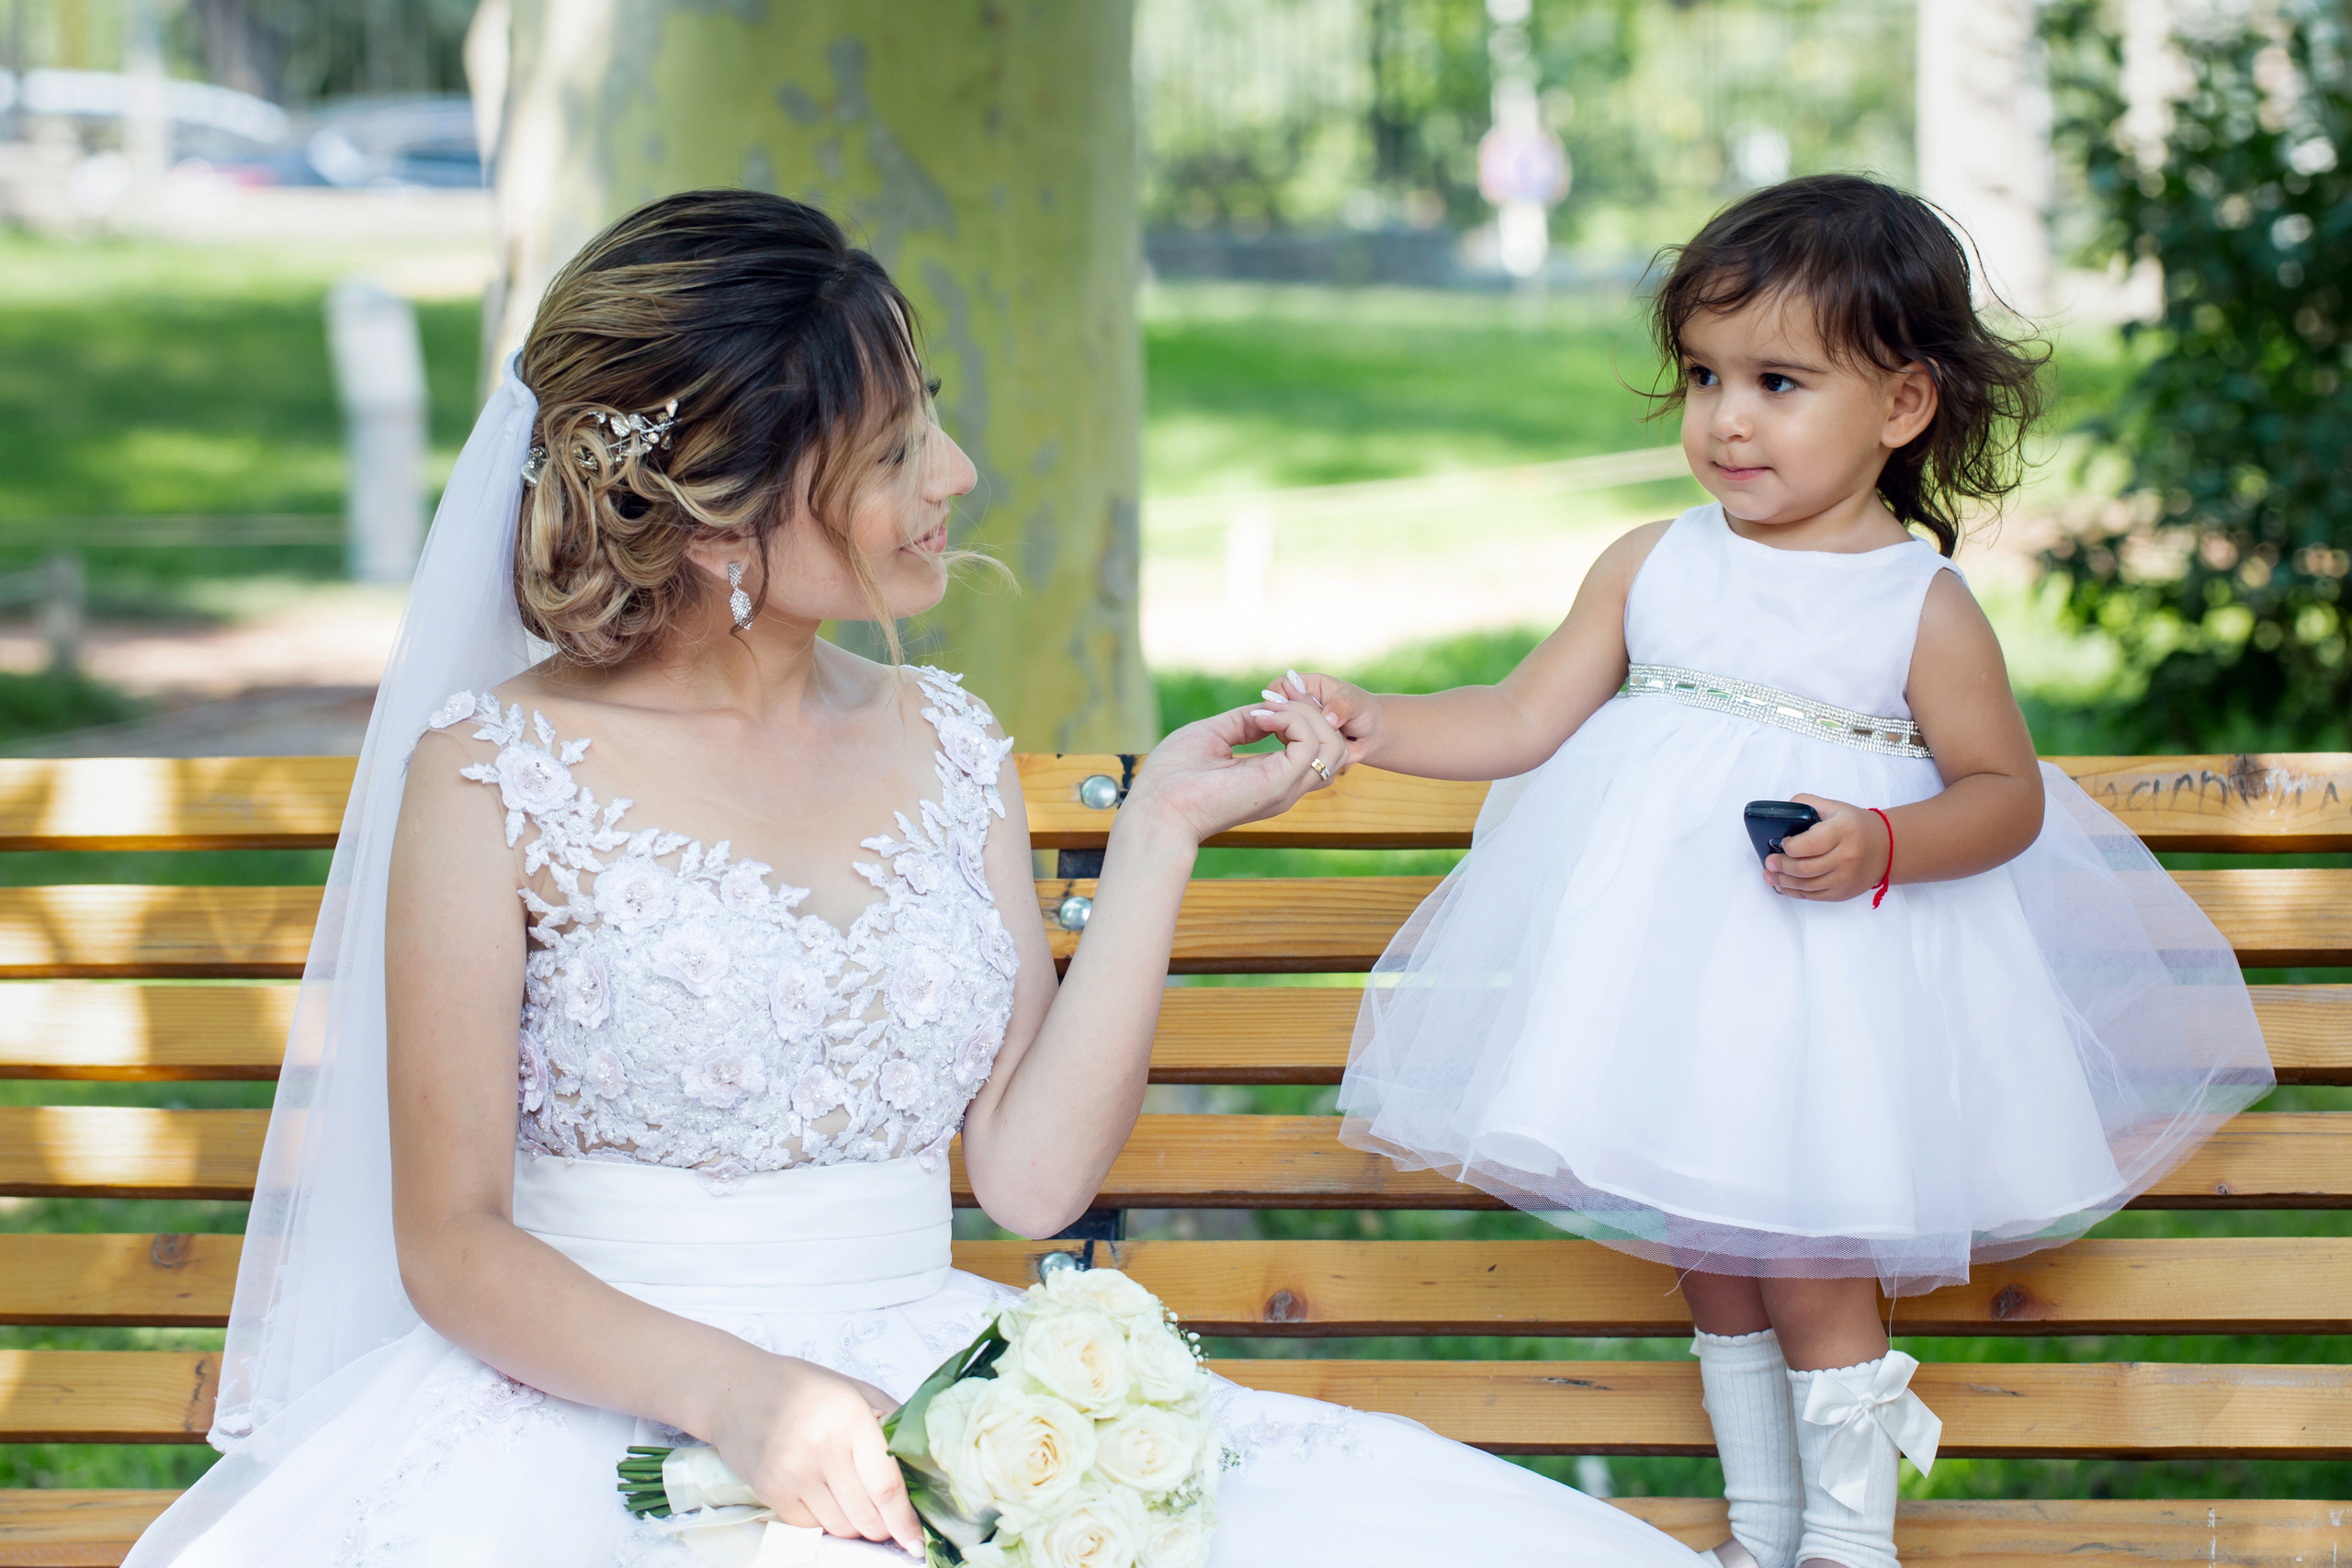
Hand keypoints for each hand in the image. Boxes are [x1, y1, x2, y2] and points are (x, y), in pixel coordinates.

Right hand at [704, 1353, 920, 1553]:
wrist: (737, 1390)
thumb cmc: (802, 1388)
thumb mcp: (855, 1390)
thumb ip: (891, 1422)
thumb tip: (923, 1462)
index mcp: (851, 1418)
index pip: (887, 1486)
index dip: (906, 1521)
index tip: (917, 1541)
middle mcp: (822, 1448)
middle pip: (867, 1517)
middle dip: (884, 1527)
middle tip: (887, 1519)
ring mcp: (792, 1473)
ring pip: (841, 1528)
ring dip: (855, 1525)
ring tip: (853, 1502)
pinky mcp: (770, 1491)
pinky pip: (811, 1527)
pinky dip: (825, 1521)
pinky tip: (823, 1497)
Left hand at [1121, 698, 1349, 847]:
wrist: (1156, 808)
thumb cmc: (1173, 777)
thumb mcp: (1214, 735)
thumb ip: (1245, 722)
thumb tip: (1270, 707)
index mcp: (1271, 777)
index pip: (1316, 747)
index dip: (1304, 715)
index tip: (1271, 698)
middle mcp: (1285, 785)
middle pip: (1334, 746)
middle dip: (1312, 712)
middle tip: (1273, 702)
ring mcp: (1285, 787)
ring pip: (1332, 744)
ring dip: (1306, 714)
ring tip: (1268, 710)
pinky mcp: (1278, 784)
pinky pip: (1311, 743)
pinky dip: (1291, 720)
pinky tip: (1261, 718)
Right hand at [1258, 668, 1381, 768]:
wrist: (1371, 736)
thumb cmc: (1364, 711)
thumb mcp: (1356, 703)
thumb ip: (1341, 706)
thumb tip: (1328, 717)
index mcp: (1309, 686)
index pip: (1283, 684)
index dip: (1279, 696)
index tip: (1283, 709)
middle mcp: (1300, 705)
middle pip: (1277, 709)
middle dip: (1284, 719)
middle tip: (1299, 729)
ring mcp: (1299, 725)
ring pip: (1282, 730)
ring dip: (1294, 737)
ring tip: (1314, 740)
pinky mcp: (1302, 745)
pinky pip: (1294, 749)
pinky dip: (1300, 751)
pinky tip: (1316, 751)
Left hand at [1765, 794, 1890, 901]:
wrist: (1886, 848)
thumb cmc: (1856, 826)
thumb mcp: (1834, 807)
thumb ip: (1807, 804)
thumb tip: (1782, 811)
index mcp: (1843, 832)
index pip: (1809, 844)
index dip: (1790, 846)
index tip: (1782, 843)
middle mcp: (1846, 857)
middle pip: (1804, 868)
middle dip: (1781, 866)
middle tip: (1769, 861)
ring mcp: (1845, 878)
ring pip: (1806, 885)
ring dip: (1783, 881)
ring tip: (1770, 874)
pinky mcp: (1842, 893)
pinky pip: (1813, 896)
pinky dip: (1794, 892)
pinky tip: (1783, 885)